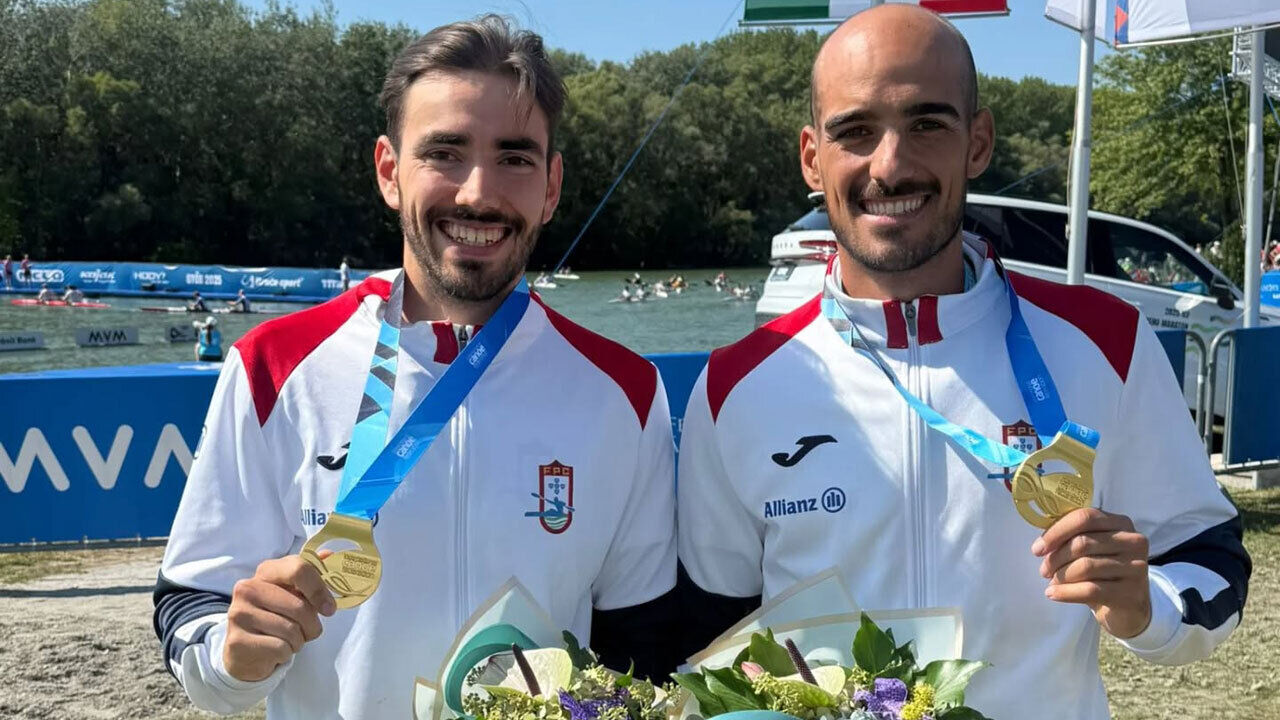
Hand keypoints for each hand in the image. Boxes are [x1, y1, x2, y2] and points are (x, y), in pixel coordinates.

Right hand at [223, 553, 336, 681]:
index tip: (329, 608)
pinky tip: (275, 651)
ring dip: (298, 641)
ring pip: (291, 630)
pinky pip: (280, 648)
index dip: (319, 590)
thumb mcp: (293, 594)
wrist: (245, 651)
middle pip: (299, 606)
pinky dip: (285, 654)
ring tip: (289, 640)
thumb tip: (330, 554)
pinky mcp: (237, 641)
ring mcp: (239, 614)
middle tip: (308, 631)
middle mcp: (247, 589)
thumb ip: (311, 575)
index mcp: (265, 572)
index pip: (299, 569)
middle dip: (312, 625)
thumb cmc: (276, 617)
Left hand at [1031, 507, 1151, 639]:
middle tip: (1044, 570)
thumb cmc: (1102, 571)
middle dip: (1056, 557)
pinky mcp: (1131, 593)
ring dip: (1060, 575)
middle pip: (1083, 543)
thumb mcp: (1091, 550)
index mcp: (1120, 523)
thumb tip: (1041, 544)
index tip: (1038, 548)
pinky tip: (1052, 593)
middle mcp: (1133, 542)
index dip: (1057, 532)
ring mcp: (1136, 567)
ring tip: (1051, 582)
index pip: (1085, 518)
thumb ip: (1071, 538)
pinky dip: (1065, 592)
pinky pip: (1090, 590)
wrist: (1128, 607)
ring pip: (1085, 566)